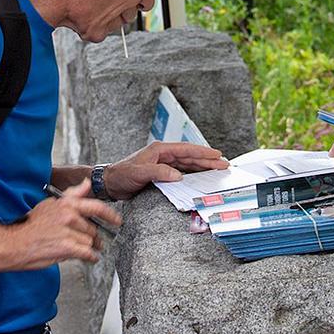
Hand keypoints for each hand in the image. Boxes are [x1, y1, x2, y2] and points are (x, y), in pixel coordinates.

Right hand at [10, 180, 121, 268]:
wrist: (13, 243)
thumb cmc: (29, 225)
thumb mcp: (50, 204)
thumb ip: (72, 194)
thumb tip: (87, 183)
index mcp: (67, 204)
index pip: (96, 206)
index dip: (110, 214)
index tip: (117, 220)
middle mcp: (69, 215)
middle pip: (93, 228)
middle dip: (94, 236)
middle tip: (96, 241)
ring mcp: (69, 231)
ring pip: (90, 241)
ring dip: (89, 247)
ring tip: (81, 249)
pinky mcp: (67, 247)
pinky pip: (87, 253)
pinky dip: (91, 257)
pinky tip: (89, 258)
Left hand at [103, 142, 229, 199]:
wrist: (110, 183)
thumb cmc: (121, 175)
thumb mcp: (139, 173)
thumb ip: (159, 173)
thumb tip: (179, 175)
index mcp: (160, 149)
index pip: (186, 150)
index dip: (202, 152)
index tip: (217, 154)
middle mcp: (163, 155)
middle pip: (190, 156)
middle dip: (208, 160)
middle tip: (224, 164)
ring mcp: (163, 163)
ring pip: (188, 164)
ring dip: (203, 166)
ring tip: (218, 169)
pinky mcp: (161, 173)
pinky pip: (182, 172)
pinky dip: (193, 174)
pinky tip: (202, 177)